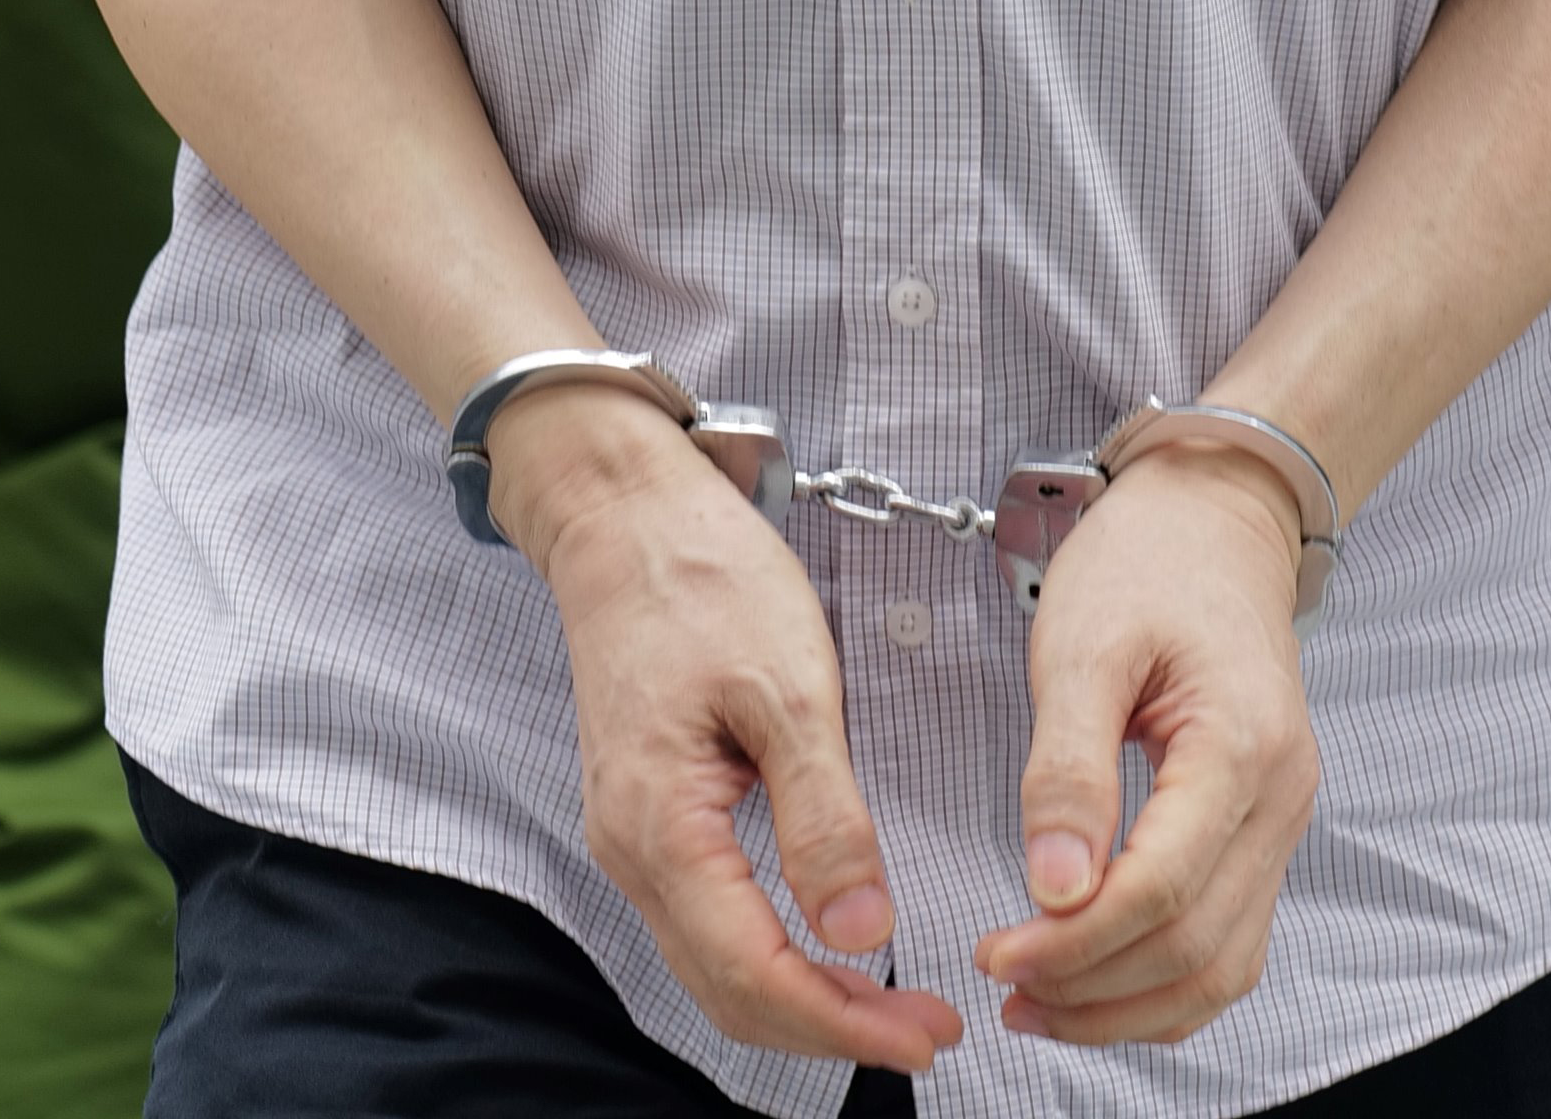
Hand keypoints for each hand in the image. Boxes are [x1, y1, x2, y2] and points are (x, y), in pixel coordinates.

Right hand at [493, 394, 952, 1071]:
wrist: (622, 515)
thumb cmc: (702, 577)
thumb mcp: (787, 686)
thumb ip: (823, 816)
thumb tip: (861, 930)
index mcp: (662, 826)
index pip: (754, 974)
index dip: (843, 1024)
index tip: (924, 1035)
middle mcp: (633, 852)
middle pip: (729, 992)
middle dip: (831, 1030)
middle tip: (928, 1033)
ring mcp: (632, 838)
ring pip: (714, 966)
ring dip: (803, 1001)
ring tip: (893, 1007)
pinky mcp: (648, 816)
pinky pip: (706, 922)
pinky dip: (770, 958)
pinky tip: (826, 951)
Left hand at [978, 438, 1323, 1045]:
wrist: (1214, 517)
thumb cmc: (1148, 562)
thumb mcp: (1081, 645)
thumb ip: (1066, 769)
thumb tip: (1054, 888)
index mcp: (1240, 747)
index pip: (1162, 888)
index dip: (1075, 942)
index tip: (998, 953)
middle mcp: (1279, 799)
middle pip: (1196, 946)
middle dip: (1093, 987)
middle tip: (1004, 982)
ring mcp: (1280, 821)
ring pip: (1222, 966)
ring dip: (1129, 1006)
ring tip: (1040, 1004)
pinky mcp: (1260, 831)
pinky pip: (1228, 942)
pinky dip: (1164, 984)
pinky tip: (1097, 985)